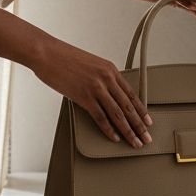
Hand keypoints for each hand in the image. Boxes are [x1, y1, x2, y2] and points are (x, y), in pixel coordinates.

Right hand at [31, 36, 153, 146]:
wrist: (47, 53)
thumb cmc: (64, 57)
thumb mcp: (90, 64)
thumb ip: (101, 77)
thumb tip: (106, 93)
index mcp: (110, 69)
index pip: (131, 94)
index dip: (141, 110)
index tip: (148, 121)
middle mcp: (107, 78)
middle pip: (128, 107)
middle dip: (139, 125)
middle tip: (146, 138)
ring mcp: (96, 88)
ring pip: (118, 115)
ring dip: (128, 131)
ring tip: (135, 142)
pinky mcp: (84, 97)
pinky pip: (100, 117)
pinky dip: (109, 130)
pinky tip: (114, 138)